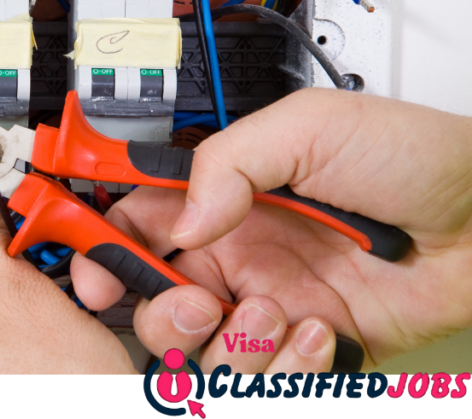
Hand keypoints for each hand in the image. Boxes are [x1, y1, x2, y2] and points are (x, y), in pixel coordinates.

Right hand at [71, 88, 471, 371]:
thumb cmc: (415, 159)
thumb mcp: (310, 126)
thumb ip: (226, 159)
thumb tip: (179, 219)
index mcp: (222, 196)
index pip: (134, 221)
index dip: (99, 244)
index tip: (86, 264)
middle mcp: (235, 253)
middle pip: (150, 296)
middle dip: (159, 308)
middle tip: (195, 296)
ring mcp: (266, 303)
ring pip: (197, 348)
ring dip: (226, 341)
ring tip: (274, 308)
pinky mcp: (302, 346)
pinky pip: (259, 375)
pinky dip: (279, 364)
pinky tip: (314, 330)